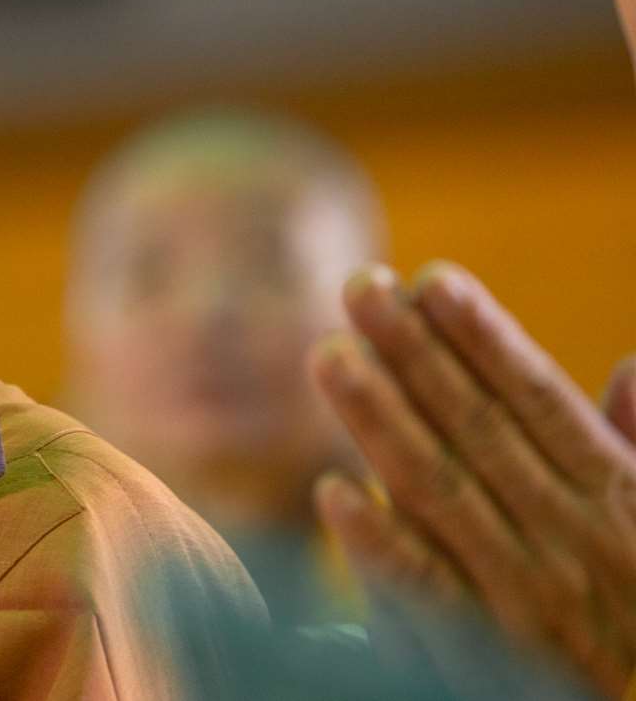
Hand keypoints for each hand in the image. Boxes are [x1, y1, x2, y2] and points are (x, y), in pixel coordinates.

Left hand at [311, 262, 635, 696]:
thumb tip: (633, 366)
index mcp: (616, 498)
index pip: (540, 400)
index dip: (486, 337)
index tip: (433, 277)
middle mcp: (571, 539)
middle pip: (478, 428)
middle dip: (416, 354)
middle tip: (359, 287)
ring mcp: (526, 597)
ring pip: (442, 492)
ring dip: (382, 422)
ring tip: (328, 356)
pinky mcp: (484, 656)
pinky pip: (429, 594)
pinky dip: (382, 547)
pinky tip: (332, 493)